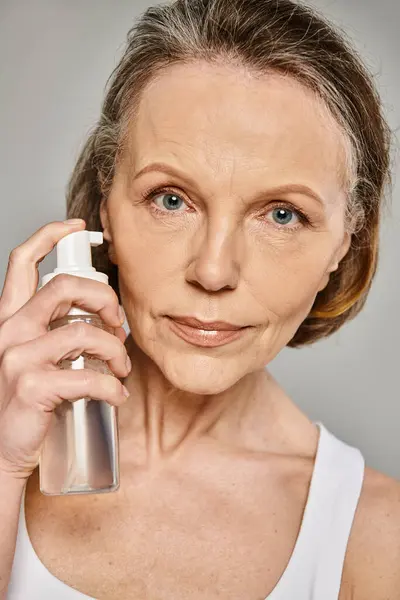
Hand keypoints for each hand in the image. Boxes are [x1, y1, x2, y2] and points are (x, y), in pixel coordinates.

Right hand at [0, 220, 130, 480]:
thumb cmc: (22, 404)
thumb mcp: (29, 357)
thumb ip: (53, 332)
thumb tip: (102, 320)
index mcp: (9, 318)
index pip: (22, 261)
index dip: (50, 235)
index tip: (77, 227)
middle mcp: (8, 330)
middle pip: (65, 287)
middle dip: (105, 298)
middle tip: (118, 322)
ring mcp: (17, 357)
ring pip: (85, 333)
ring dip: (116, 350)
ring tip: (122, 369)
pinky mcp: (31, 386)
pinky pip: (90, 377)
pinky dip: (113, 387)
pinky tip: (116, 395)